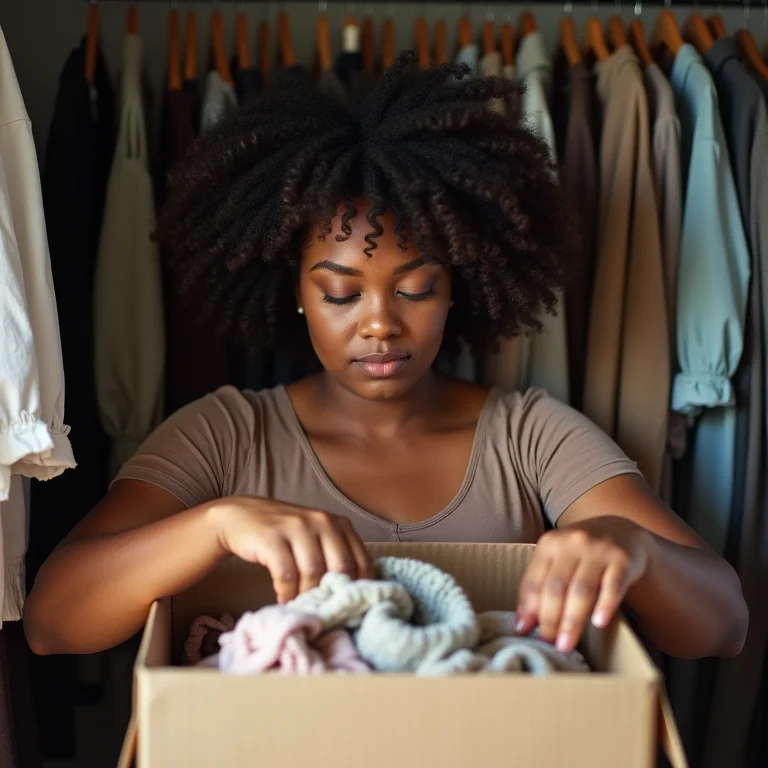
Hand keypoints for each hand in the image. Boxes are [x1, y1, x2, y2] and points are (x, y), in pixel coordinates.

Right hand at [213, 497, 373, 602]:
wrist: (242, 516)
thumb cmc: (285, 535)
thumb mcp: (316, 539)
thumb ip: (334, 558)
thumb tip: (351, 598)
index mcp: (339, 523)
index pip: (360, 560)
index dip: (359, 588)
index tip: (351, 608)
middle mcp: (322, 521)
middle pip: (340, 566)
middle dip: (333, 594)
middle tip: (324, 611)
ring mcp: (297, 526)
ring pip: (313, 571)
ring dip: (307, 595)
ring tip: (301, 606)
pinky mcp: (272, 537)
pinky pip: (286, 573)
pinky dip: (287, 592)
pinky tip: (283, 598)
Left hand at [516, 517, 652, 652]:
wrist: (620, 530)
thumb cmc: (581, 553)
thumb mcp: (557, 562)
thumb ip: (539, 588)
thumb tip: (521, 627)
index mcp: (549, 544)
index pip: (535, 581)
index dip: (529, 609)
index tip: (525, 633)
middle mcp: (572, 543)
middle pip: (556, 586)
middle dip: (550, 619)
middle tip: (549, 644)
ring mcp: (598, 549)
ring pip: (581, 589)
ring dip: (572, 620)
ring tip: (566, 644)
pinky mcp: (622, 558)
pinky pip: (613, 585)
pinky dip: (605, 605)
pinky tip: (598, 623)